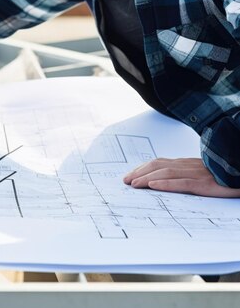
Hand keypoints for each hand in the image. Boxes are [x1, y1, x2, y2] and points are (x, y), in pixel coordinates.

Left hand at [123, 157, 239, 197]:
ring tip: (134, 184)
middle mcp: (188, 165)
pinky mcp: (205, 183)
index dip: (143, 167)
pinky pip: (182, 183)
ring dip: (147, 177)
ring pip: (166, 172)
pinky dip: (165, 183)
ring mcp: (196, 173)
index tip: (130, 175)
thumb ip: (185, 176)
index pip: (159, 162)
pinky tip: (154, 185)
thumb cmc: (222, 175)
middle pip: (158, 165)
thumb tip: (164, 182)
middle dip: (139, 172)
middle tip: (125, 181)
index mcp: (186, 164)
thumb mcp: (201, 174)